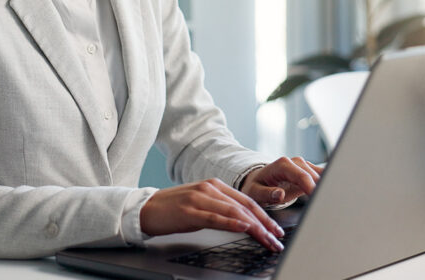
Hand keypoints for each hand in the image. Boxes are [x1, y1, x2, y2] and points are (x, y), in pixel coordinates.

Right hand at [139, 178, 285, 250]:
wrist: (147, 208)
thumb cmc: (174, 209)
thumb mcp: (202, 204)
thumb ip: (221, 208)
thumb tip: (244, 222)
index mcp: (215, 185)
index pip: (247, 201)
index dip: (265, 216)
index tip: (276, 230)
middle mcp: (210, 188)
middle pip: (244, 206)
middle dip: (265, 224)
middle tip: (277, 238)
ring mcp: (200, 198)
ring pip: (234, 211)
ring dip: (254, 227)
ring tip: (266, 239)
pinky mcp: (190, 210)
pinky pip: (216, 217)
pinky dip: (232, 222)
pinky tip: (244, 228)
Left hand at [240, 157, 322, 206]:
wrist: (259, 180)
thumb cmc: (257, 186)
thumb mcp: (255, 192)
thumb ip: (267, 194)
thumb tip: (280, 194)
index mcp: (282, 165)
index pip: (302, 176)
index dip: (312, 188)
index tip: (319, 201)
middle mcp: (295, 162)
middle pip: (315, 176)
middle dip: (322, 190)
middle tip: (327, 207)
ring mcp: (304, 165)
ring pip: (322, 175)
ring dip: (327, 188)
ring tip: (330, 204)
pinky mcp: (309, 171)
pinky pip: (322, 176)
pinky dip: (327, 185)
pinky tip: (329, 196)